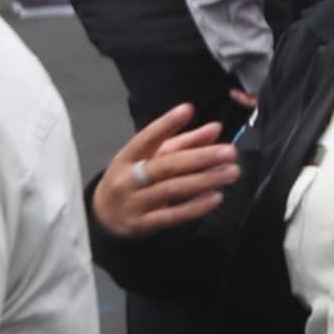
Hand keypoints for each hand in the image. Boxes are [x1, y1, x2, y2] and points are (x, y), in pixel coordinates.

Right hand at [93, 103, 237, 236]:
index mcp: (127, 157)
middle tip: (230, 152)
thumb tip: (215, 128)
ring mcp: (133, 203)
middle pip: (165, 165)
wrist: (103, 218)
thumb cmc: (132, 181)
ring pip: (171, 189)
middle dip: (200, 157)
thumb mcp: (150, 159)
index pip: (146, 138)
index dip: (165, 124)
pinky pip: (171, 216)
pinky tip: (216, 197)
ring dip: (204, 180)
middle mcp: (127, 179)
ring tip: (231, 172)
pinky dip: (195, 207)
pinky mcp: (142, 225)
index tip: (188, 109)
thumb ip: (183, 143)